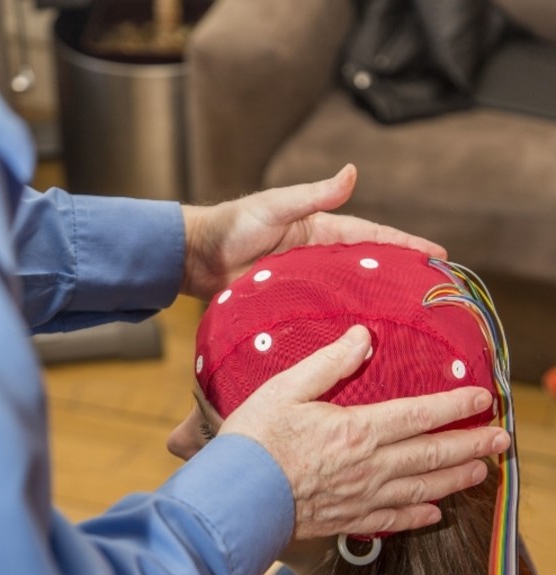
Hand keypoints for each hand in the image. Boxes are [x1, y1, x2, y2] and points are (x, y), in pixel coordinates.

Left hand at [181, 165, 446, 299]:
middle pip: (370, 269)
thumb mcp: (275, 205)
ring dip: (378, 305)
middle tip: (436, 293)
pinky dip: (344, 324)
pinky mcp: (293, 305)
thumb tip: (352, 172)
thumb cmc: (233, 225)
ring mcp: (309, 284)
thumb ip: (313, 195)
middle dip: (402, 278)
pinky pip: (325, 314)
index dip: (406, 245)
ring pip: (352, 295)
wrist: (198, 258)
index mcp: (323, 231)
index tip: (438, 255)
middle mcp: (322, 258)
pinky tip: (360, 341)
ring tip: (411, 321)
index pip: (374, 237)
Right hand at [220, 326, 510, 538]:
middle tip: (502, 441)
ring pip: (421, 490)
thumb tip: (364, 337)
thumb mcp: (286, 388)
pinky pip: (392, 521)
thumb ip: (329, 363)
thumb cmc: (254, 440)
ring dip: (455, 480)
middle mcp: (369, 466)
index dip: (454, 405)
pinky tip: (435, 514)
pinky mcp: (347, 521)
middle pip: (431, 455)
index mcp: (358, 429)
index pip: (418, 414)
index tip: (482, 397)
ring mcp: (361, 498)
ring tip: (481, 473)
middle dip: (471, 445)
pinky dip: (417, 518)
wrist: (235, 499)